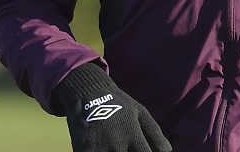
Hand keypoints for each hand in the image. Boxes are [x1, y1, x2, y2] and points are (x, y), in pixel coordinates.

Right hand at [55, 63, 171, 151]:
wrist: (87, 93)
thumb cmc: (119, 104)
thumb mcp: (141, 113)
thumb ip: (156, 134)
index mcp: (133, 136)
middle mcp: (117, 145)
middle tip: (126, 147)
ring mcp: (99, 149)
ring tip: (115, 147)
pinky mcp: (83, 150)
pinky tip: (102, 147)